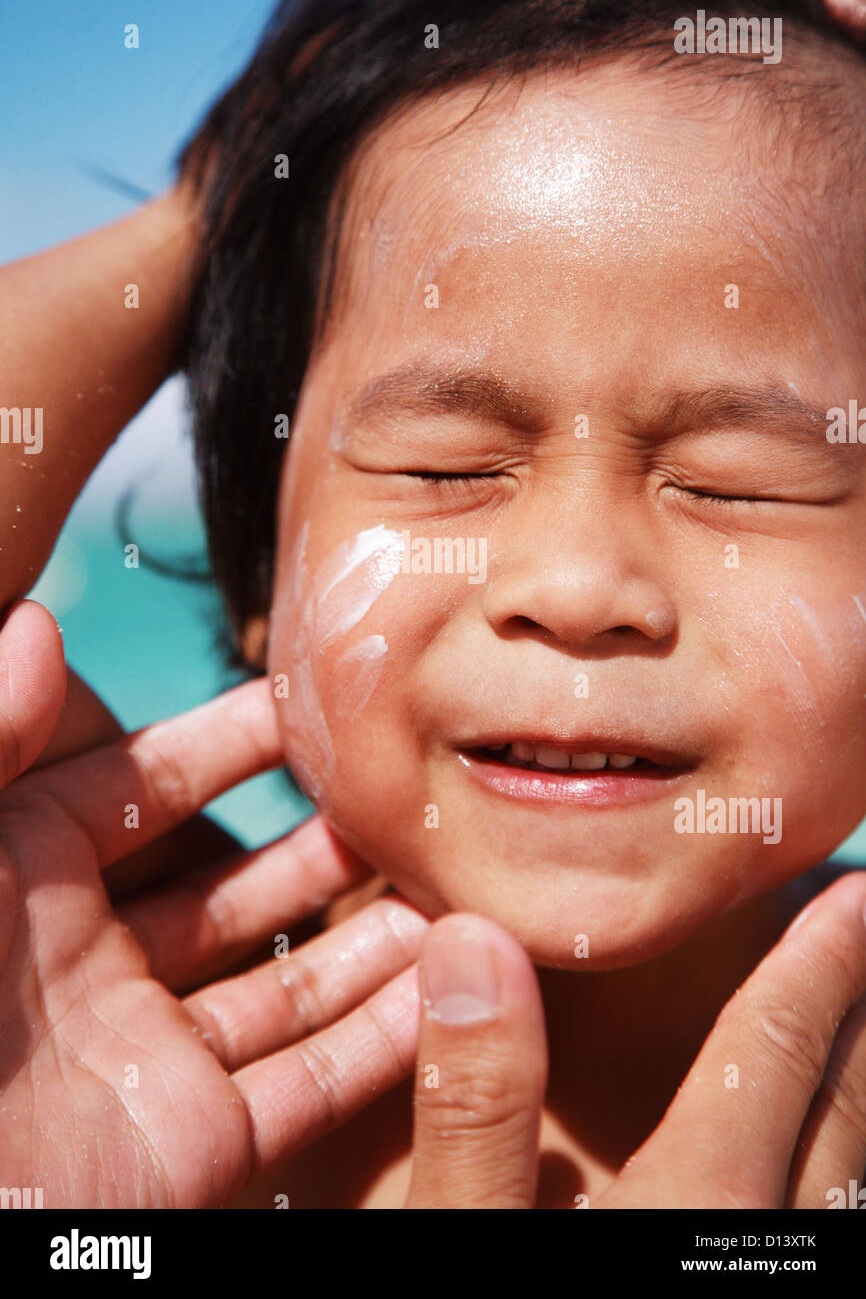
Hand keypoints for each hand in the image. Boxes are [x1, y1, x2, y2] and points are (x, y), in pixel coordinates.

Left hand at [0, 599, 430, 1206]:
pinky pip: (307, 1084)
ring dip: (364, 937)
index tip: (307, 704)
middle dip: (313, 840)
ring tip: (447, 884)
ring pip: (284, 981)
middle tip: (398, 797)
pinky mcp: (191, 1143)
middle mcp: (92, 965)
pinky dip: (380, 1042)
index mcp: (24, 886)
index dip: (225, 742)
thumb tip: (36, 625)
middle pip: (229, 886)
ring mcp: (148, 1056)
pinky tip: (446, 987)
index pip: (144, 789)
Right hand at [400, 877, 865, 1208]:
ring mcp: (763, 1286)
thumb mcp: (458, 1235)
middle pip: (840, 1109)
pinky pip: (814, 1220)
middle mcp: (757, 1244)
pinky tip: (801, 1164)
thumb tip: (472, 940)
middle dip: (853, 1012)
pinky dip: (829, 1166)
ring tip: (852, 1029)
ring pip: (841, 1177)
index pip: (774, 1051)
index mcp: (699, 1203)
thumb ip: (470, 1104)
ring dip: (852, 1089)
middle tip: (863, 936)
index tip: (853, 892)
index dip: (816, 964)